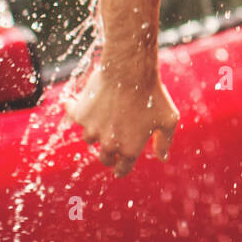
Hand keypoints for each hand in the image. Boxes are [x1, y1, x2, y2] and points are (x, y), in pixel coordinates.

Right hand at [64, 65, 179, 177]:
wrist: (131, 73)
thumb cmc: (153, 95)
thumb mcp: (168, 119)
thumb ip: (164, 141)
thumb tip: (162, 158)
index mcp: (130, 149)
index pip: (122, 168)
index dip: (122, 168)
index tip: (120, 167)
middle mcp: (108, 144)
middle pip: (105, 157)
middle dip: (109, 155)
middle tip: (112, 147)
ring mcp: (92, 130)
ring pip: (89, 138)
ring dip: (95, 132)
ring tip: (101, 121)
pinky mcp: (80, 114)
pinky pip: (72, 113)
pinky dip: (72, 107)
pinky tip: (74, 102)